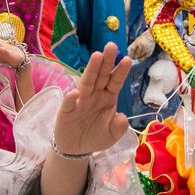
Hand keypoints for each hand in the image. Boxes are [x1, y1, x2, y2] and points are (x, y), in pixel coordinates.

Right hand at [53, 43, 132, 157]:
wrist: (76, 149)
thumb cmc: (95, 136)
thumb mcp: (111, 135)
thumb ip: (119, 127)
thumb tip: (122, 117)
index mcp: (108, 97)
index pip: (115, 81)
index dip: (120, 71)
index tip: (127, 59)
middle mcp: (95, 95)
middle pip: (101, 76)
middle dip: (106, 61)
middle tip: (111, 46)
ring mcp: (80, 101)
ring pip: (86, 82)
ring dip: (91, 70)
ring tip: (96, 56)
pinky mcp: (67, 111)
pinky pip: (69, 103)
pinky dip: (70, 98)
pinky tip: (74, 93)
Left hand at [127, 31, 155, 61]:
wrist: (150, 36)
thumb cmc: (142, 39)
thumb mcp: (136, 41)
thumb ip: (132, 46)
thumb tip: (128, 54)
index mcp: (137, 42)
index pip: (132, 49)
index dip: (130, 54)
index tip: (130, 56)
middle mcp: (142, 45)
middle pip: (136, 54)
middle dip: (134, 57)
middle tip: (133, 58)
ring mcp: (146, 49)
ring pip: (140, 57)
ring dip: (138, 57)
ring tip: (137, 56)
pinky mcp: (150, 52)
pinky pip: (145, 57)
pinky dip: (143, 57)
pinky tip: (142, 55)